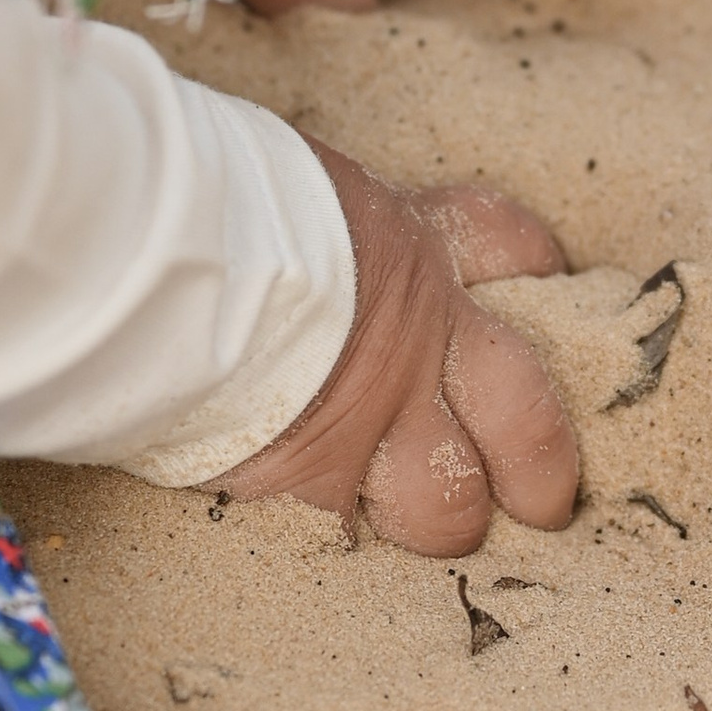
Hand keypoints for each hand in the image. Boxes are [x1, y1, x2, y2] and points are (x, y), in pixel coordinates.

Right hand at [212, 147, 577, 552]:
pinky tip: (328, 528)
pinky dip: (337, 528)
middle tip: (542, 496)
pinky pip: (348, 524)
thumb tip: (288, 217)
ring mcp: (373, 418)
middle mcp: (418, 341)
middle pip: (527, 419)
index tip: (542, 278)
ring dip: (444, 520)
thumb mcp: (298, 183)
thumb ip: (324, 221)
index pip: (508, 247)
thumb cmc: (217, 198)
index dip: (534, 266)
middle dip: (543, 467)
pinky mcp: (311, 474)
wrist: (168, 258)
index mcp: (413, 247)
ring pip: (450, 505)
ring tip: (433, 527)